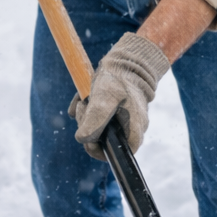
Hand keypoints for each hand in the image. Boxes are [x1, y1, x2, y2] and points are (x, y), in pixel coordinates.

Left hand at [69, 32, 170, 159]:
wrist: (126, 61)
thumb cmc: (119, 81)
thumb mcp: (104, 100)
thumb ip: (95, 120)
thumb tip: (82, 139)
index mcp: (133, 132)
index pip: (114, 154)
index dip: (96, 149)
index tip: (86, 134)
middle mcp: (130, 129)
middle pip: (102, 141)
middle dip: (86, 126)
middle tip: (83, 107)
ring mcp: (124, 120)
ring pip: (97, 129)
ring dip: (85, 116)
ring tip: (84, 100)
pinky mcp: (115, 112)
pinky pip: (96, 118)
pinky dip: (86, 110)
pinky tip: (83, 98)